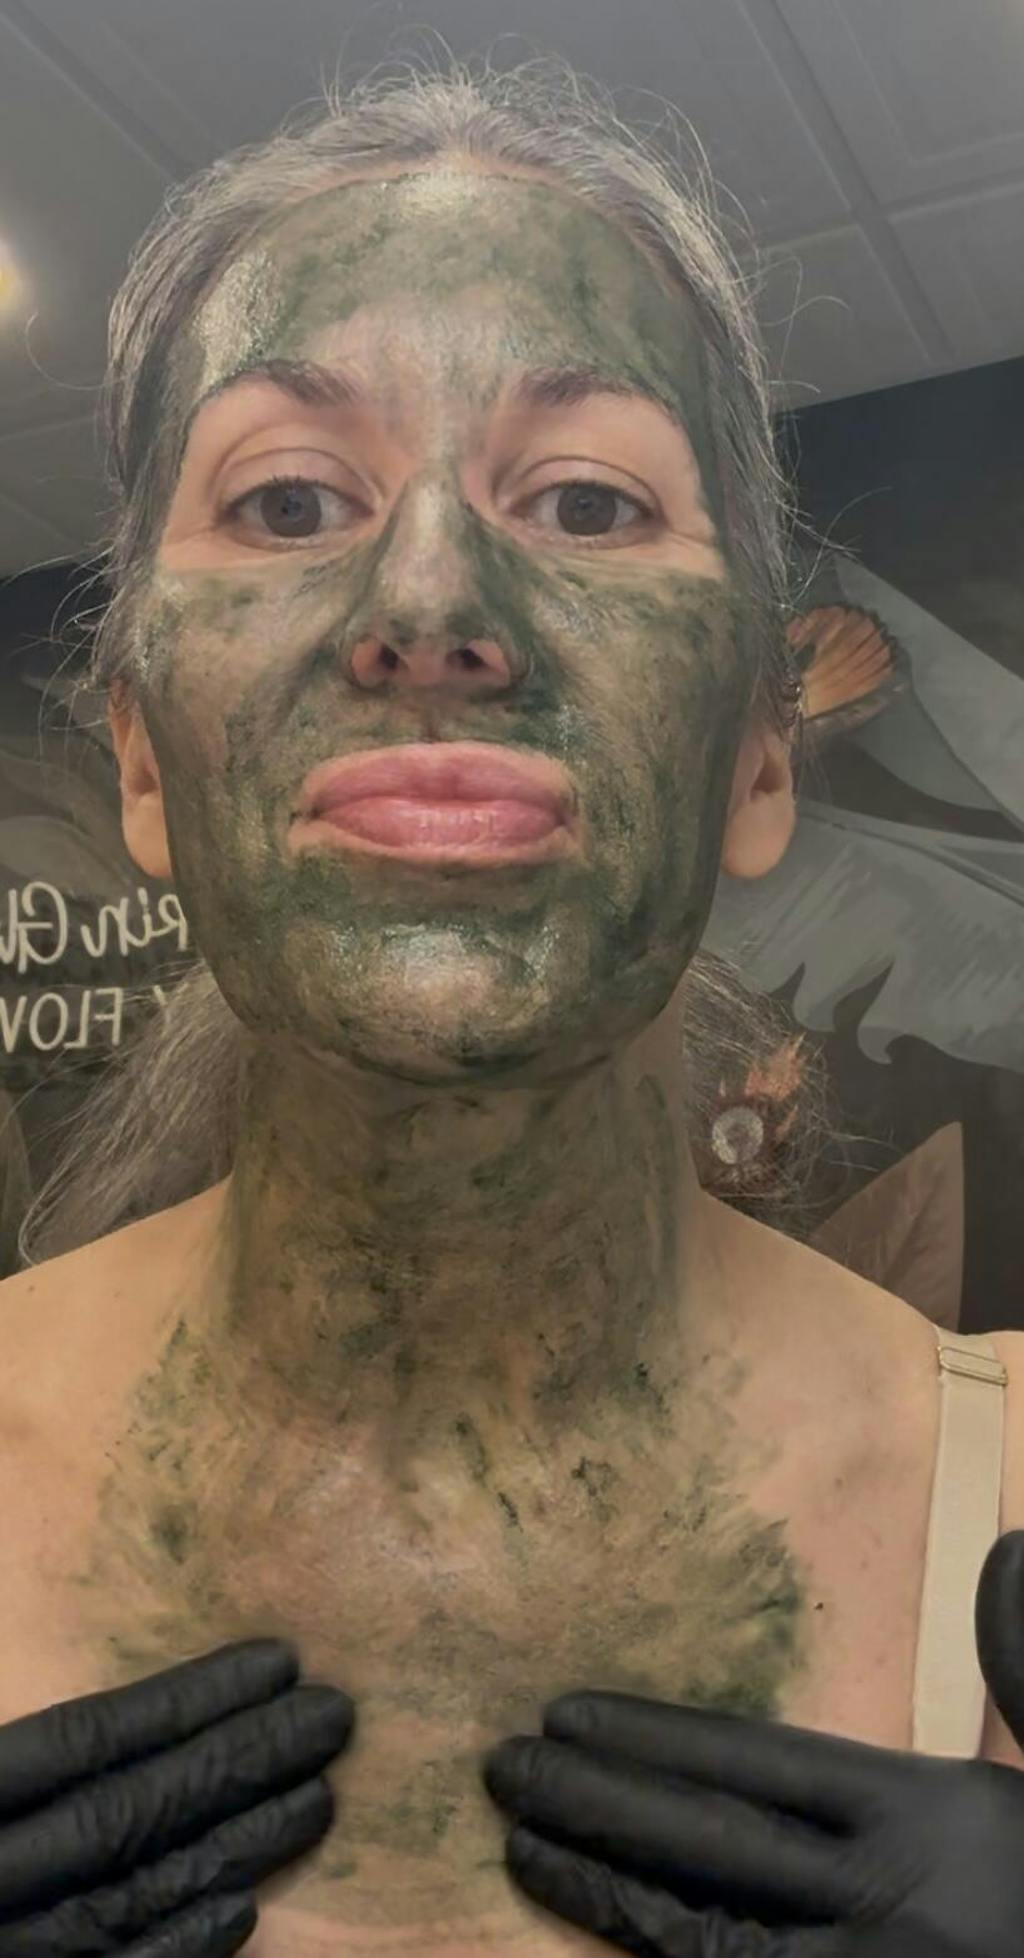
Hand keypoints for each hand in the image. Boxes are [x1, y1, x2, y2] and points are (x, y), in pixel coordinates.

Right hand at [0, 1638, 353, 1955]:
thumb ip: (39, 1746)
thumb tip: (170, 1696)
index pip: (85, 1740)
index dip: (185, 1700)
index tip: (278, 1661)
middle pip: (126, 1815)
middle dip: (238, 1761)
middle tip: (332, 1718)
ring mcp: (13, 1952)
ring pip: (133, 1897)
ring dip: (235, 1845)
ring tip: (319, 1796)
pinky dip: (179, 1943)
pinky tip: (243, 1910)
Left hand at [481, 1531, 1023, 1955]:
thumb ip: (1018, 1662)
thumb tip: (1005, 1551)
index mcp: (923, 1812)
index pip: (759, 1762)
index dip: (655, 1737)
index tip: (567, 1711)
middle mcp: (880, 1896)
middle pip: (710, 1842)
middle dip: (596, 1802)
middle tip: (498, 1765)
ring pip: (698, 1931)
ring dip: (600, 1888)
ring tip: (517, 1841)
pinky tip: (593, 1929)